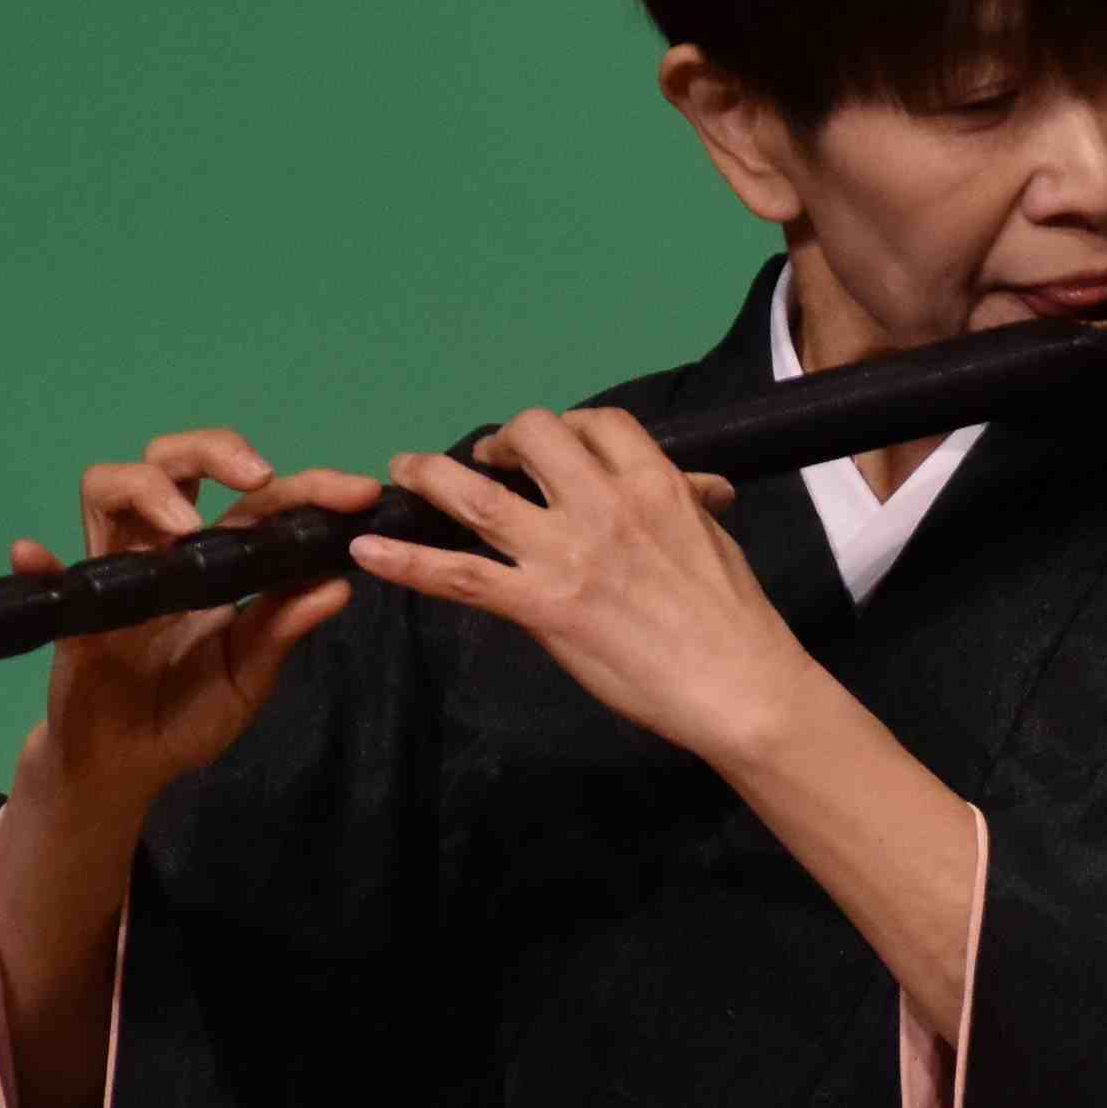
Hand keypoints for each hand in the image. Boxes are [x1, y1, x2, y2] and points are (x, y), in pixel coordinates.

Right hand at [19, 430, 383, 813]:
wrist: (129, 764)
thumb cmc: (188, 713)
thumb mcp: (251, 675)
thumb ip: (284, 630)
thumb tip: (339, 584)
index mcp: (217, 560)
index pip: (257, 502)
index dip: (304, 487)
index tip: (354, 493)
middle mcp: (162, 549)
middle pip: (173, 462)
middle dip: (215, 450)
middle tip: (258, 476)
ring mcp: (114, 571)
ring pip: (110, 489)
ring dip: (146, 490)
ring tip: (183, 531)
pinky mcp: (75, 612)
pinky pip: (49, 578)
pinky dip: (40, 563)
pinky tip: (35, 555)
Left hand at [356, 405, 794, 763]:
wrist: (738, 684)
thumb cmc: (734, 618)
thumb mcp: (715, 539)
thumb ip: (690, 503)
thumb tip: (703, 486)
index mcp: (653, 483)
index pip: (598, 423)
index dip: (565, 426)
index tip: (548, 446)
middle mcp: (602, 503)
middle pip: (532, 436)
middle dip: (500, 438)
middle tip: (482, 458)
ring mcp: (566, 554)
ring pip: (477, 497)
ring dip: (430, 476)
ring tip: (401, 473)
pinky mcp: (541, 606)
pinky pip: (459, 576)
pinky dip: (406, 563)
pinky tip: (367, 554)